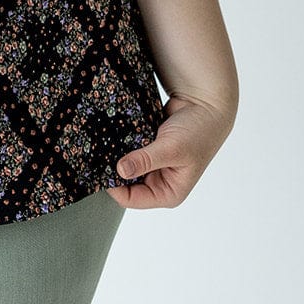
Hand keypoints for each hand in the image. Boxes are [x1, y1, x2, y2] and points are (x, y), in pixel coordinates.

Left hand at [109, 92, 235, 209]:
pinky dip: (121, 142)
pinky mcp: (147, 147)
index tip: (99, 170)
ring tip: (102, 144)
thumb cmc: (199, 131)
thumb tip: (120, 170)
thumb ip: (145, 160)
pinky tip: (111, 134)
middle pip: (125, 182)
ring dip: (115, 155)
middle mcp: (159, 181)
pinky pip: (127, 149)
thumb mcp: (171, 149)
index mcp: (168, 192)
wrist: (206, 104)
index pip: (132, 199)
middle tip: (97, 155)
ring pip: (125, 164)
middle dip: (113, 170)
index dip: (114, 188)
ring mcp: (152, 164)